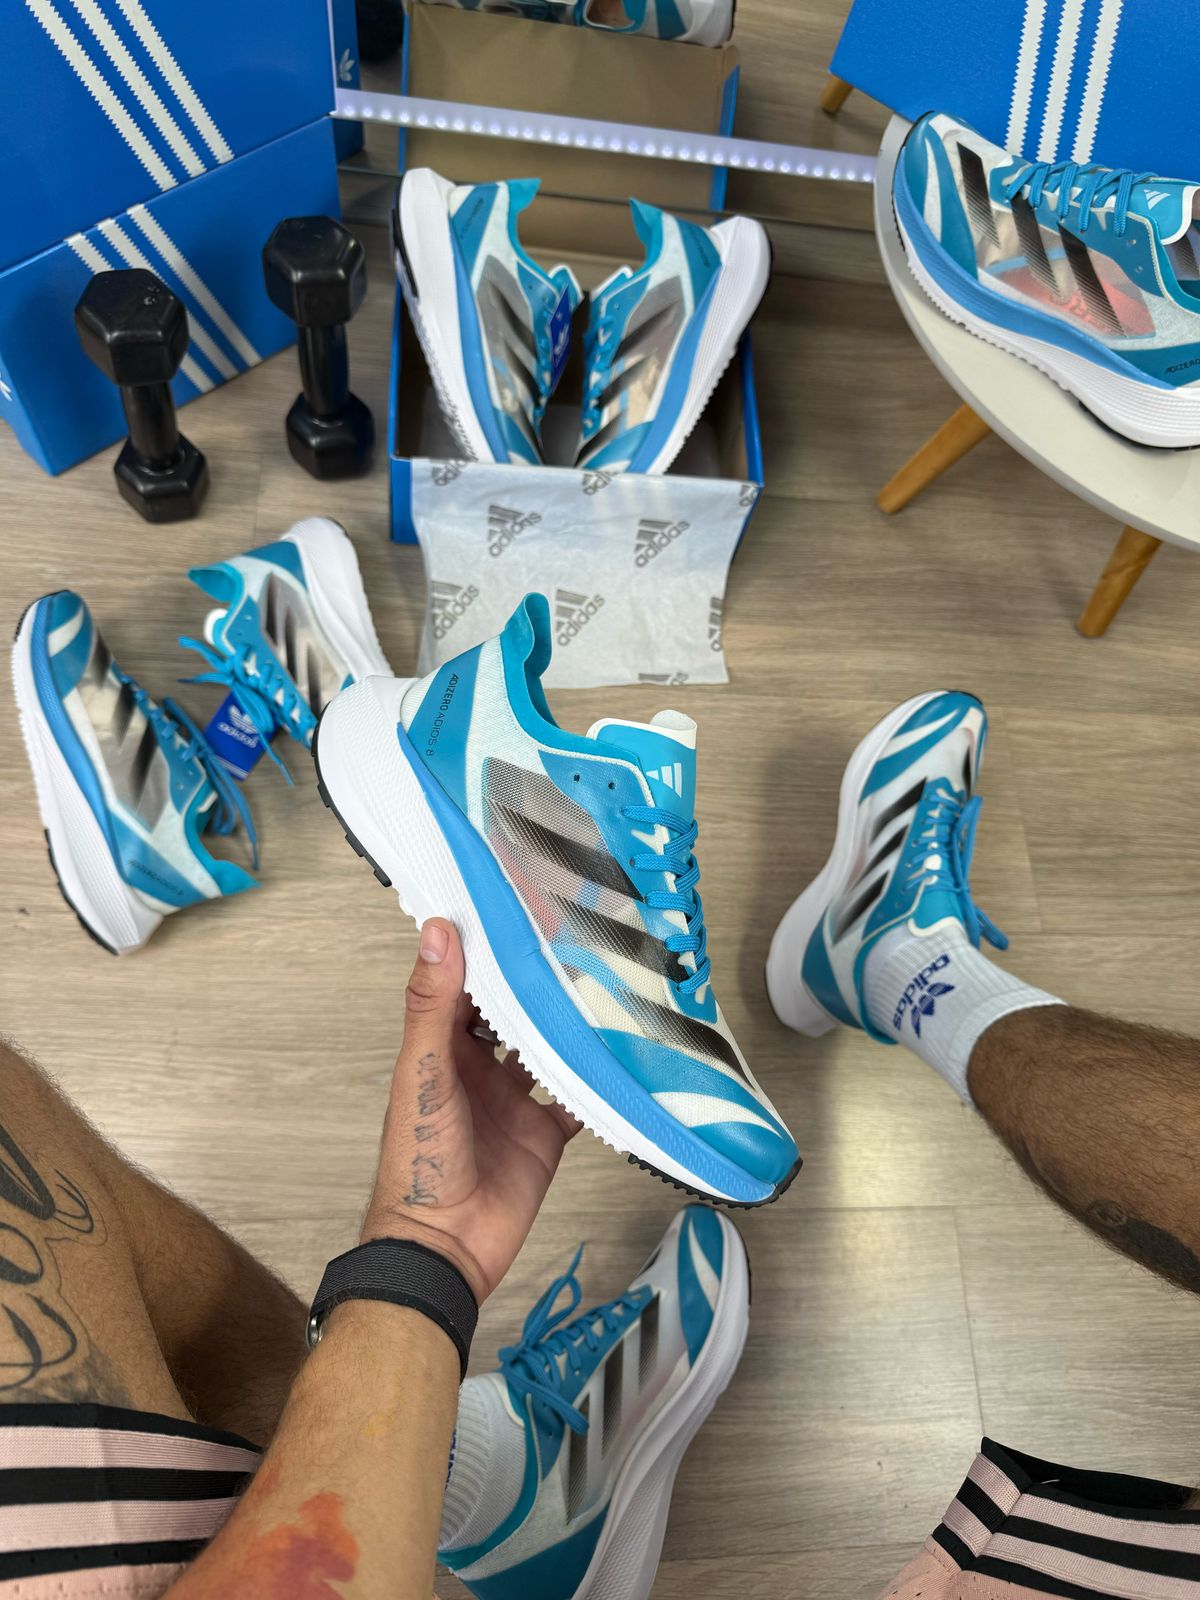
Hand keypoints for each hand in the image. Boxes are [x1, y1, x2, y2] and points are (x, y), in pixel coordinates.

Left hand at [363, 920, 580, 1302]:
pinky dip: (597, 1077)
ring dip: (570, 1024)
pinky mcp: (545, 1134)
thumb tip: (438, 931)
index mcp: (440, 1051)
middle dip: (537, 982)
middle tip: (575, 935)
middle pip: (511, 1014)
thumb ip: (433, 1005)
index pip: (464, 986)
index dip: (485, 949)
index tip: (513, 906)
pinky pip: (577, 1098)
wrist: (444, 1248)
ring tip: (606, 980)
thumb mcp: (424, 1073)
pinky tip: (623, 1050)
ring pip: (548, 1049)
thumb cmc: (419, 1162)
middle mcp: (478, 1070)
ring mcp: (514, 1101)